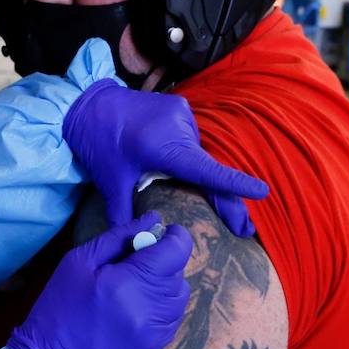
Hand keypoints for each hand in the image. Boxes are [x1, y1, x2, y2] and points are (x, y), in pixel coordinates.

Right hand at [8, 213, 192, 348]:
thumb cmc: (60, 305)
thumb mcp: (79, 261)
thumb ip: (119, 237)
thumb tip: (153, 221)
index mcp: (130, 282)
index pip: (178, 249)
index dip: (172, 236)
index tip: (156, 236)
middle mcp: (152, 309)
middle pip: (179, 272)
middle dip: (162, 262)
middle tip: (133, 266)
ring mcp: (157, 333)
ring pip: (179, 296)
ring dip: (163, 286)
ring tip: (133, 289)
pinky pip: (171, 319)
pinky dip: (160, 308)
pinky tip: (134, 310)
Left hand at [63, 79, 269, 236]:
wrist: (87, 102)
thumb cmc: (98, 143)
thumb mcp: (110, 182)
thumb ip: (123, 213)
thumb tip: (133, 245)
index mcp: (165, 147)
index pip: (206, 171)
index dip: (235, 185)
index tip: (262, 192)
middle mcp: (179, 127)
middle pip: (207, 169)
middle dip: (226, 200)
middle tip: (244, 229)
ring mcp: (182, 114)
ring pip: (198, 155)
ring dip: (202, 177)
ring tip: (203, 200)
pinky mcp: (179, 108)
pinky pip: (190, 139)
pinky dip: (191, 157)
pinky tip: (183, 170)